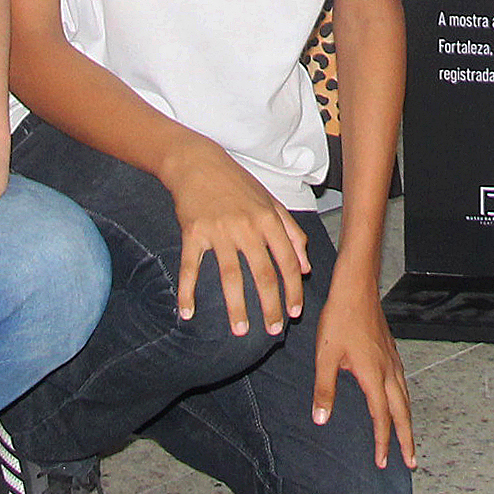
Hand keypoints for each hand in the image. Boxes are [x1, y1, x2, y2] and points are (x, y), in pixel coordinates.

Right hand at [166, 145, 309, 335]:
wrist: (198, 162)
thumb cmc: (238, 184)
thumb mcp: (270, 202)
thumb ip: (291, 233)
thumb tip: (306, 267)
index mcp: (269, 219)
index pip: (287, 261)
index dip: (293, 290)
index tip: (294, 313)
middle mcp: (246, 227)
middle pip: (262, 274)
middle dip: (270, 306)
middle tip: (272, 331)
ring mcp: (219, 231)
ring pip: (230, 276)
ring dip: (235, 306)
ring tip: (239, 330)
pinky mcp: (193, 233)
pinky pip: (190, 268)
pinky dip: (187, 292)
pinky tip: (187, 313)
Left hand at [310, 277, 420, 469]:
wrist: (357, 286)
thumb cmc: (339, 318)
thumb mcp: (325, 355)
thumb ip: (324, 389)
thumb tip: (321, 419)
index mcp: (373, 375)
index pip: (381, 417)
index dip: (382, 442)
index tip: (383, 462)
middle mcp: (388, 370)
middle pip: (403, 412)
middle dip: (407, 439)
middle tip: (411, 462)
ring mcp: (392, 360)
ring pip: (406, 397)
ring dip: (408, 421)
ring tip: (408, 438)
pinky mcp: (390, 350)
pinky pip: (402, 383)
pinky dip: (404, 401)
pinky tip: (399, 400)